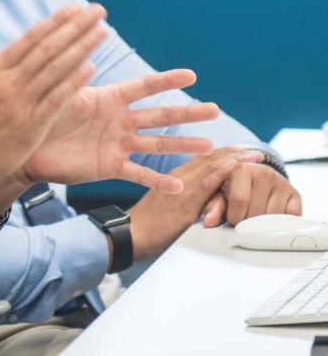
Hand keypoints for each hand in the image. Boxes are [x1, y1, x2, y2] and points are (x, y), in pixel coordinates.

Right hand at [0, 4, 109, 212]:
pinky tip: (92, 68)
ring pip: (56, 70)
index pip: (30, 38)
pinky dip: (74, 83)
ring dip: (81, 48)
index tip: (75, 8)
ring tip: (102, 31)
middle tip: (97, 10)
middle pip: (48, 49)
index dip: (55, 22)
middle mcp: (8, 81)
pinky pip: (56, 100)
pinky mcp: (31, 126)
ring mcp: (21, 103)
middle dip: (75, 28)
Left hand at [22, 69, 218, 193]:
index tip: (192, 75)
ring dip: (182, 145)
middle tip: (216, 110)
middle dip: (187, 113)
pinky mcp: (109, 166)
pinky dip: (157, 180)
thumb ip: (74, 78)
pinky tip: (179, 186)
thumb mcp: (59, 93)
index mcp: (107, 98)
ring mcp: (116, 144)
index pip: (143, 87)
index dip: (167, 80)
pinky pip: (138, 174)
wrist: (24, 148)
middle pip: (159, 115)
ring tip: (209, 145)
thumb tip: (87, 57)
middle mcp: (117, 121)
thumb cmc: (39, 114)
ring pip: (156, 144)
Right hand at [127, 148, 258, 260]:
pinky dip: (220, 173)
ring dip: (234, 160)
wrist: (130, 235)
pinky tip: (233, 165)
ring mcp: (180, 188)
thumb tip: (206, 205)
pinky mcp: (183, 203)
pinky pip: (204, 184)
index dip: (223, 154)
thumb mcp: (168, 206)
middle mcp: (177, 178)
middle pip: (209, 160)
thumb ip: (185, 200)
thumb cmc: (147, 225)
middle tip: (255, 152)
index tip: (241, 151)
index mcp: (173, 178)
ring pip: (210, 167)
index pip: (203, 160)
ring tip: (254, 157)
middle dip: (234, 154)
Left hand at [201, 158, 302, 226]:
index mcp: (242, 168)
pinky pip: (289, 217)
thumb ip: (213, 206)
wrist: (257, 178)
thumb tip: (208, 222)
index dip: (234, 216)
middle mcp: (264, 172)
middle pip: (256, 211)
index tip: (232, 219)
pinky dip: (280, 222)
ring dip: (262, 224)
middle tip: (243, 219)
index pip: (239, 200)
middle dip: (247, 222)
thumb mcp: (220, 193)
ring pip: (272, 217)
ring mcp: (282, 182)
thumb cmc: (234, 186)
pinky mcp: (295, 194)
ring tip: (254, 216)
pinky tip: (270, 216)